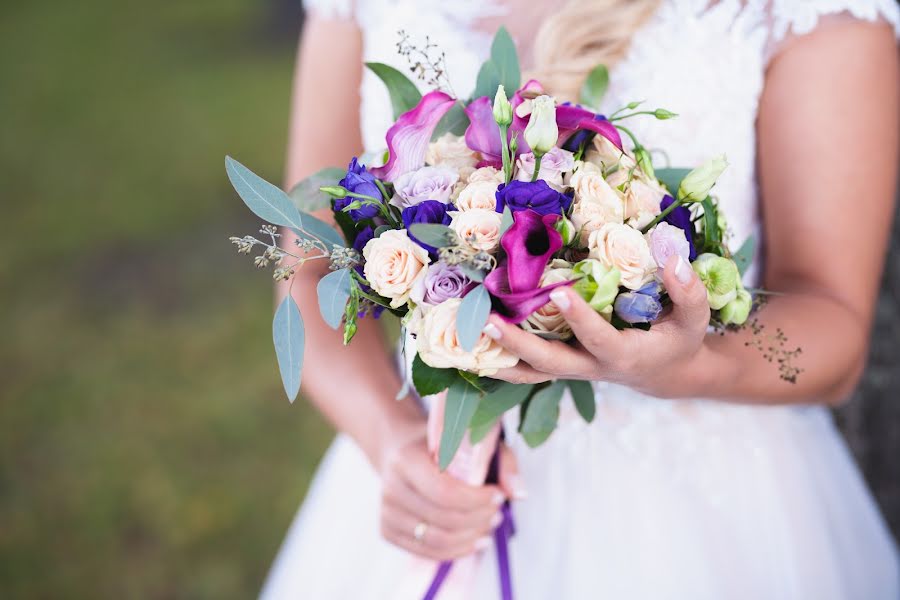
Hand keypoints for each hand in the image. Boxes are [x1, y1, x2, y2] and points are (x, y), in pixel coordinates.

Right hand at [377, 424, 521, 560]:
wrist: (401, 449)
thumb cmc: (442, 444)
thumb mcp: (474, 441)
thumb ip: (500, 463)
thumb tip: (519, 494)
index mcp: (406, 459)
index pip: (444, 492)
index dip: (477, 501)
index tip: (498, 496)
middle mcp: (390, 487)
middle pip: (443, 520)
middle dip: (478, 520)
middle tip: (498, 514)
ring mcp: (386, 512)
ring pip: (436, 541)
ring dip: (470, 538)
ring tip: (489, 527)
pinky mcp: (387, 530)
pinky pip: (425, 552)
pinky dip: (455, 551)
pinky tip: (473, 540)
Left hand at [484, 256, 711, 397]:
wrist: (663, 371)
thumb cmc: (679, 340)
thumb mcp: (694, 320)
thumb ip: (689, 292)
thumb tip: (674, 256)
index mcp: (624, 356)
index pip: (599, 339)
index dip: (580, 319)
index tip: (557, 292)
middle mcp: (591, 368)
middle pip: (549, 363)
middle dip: (517, 344)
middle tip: (487, 320)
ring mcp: (572, 370)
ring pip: (530, 371)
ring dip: (498, 354)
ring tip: (466, 332)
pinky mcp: (559, 365)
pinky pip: (526, 369)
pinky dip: (499, 359)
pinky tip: (470, 342)